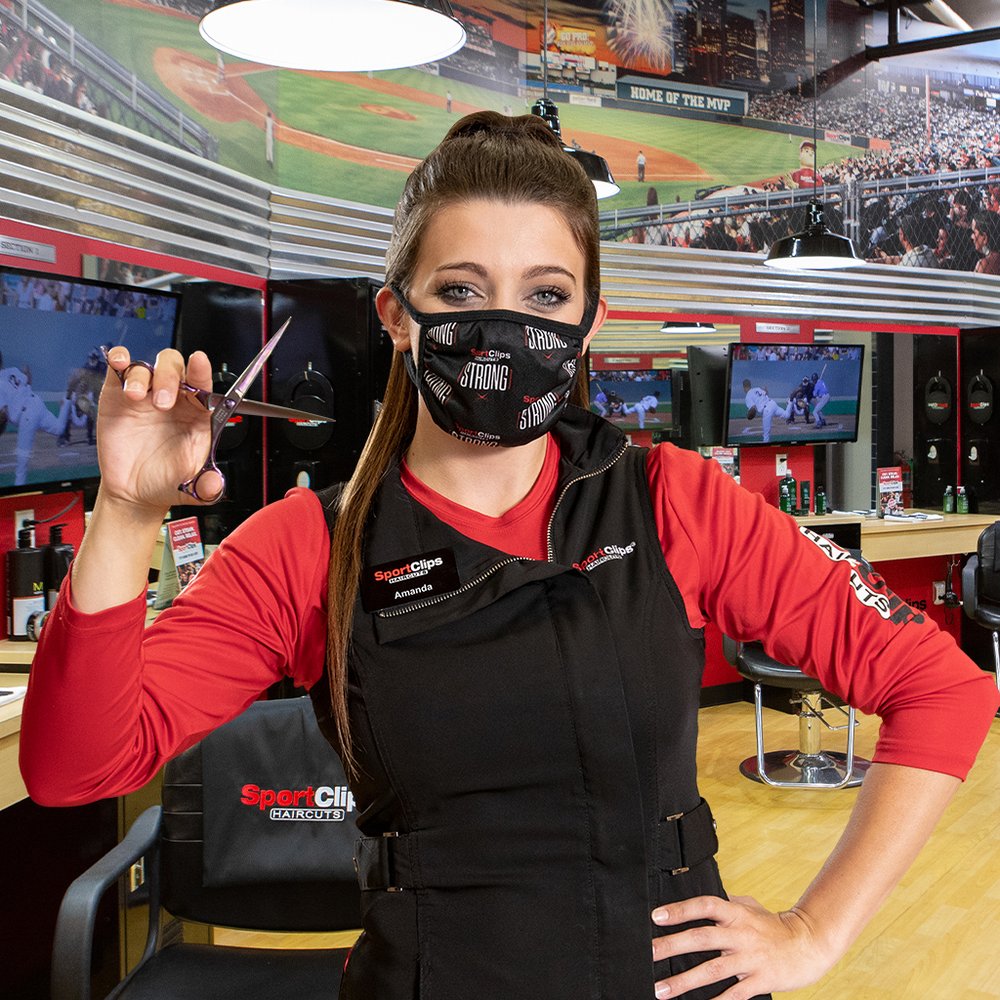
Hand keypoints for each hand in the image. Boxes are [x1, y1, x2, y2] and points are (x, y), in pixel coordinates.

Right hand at [98, 347, 219, 511]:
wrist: (135, 491)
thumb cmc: (168, 481)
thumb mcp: (192, 487)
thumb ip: (207, 486)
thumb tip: (214, 485)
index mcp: (197, 413)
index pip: (203, 384)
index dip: (201, 371)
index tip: (199, 361)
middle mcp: (173, 399)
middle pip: (174, 368)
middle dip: (169, 378)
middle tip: (162, 402)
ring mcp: (146, 395)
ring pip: (147, 366)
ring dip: (141, 375)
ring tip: (136, 396)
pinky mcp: (119, 396)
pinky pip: (120, 370)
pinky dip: (119, 359)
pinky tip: (119, 363)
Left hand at [651, 895, 834, 998]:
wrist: (809, 944)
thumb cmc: (775, 926)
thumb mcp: (750, 907)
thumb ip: (727, 904)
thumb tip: (702, 903)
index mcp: (736, 914)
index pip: (704, 906)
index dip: (680, 910)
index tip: (657, 916)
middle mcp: (740, 934)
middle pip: (702, 938)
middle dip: (672, 946)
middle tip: (649, 953)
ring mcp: (750, 959)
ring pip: (712, 970)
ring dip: (684, 981)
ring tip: (662, 989)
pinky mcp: (760, 981)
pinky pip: (734, 995)